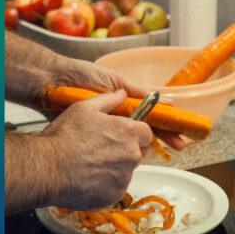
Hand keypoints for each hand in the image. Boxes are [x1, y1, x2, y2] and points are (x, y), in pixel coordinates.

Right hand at [41, 90, 152, 209]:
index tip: (124, 136)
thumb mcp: (84, 109)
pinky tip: (90, 179)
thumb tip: (122, 93)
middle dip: (126, 151)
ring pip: (127, 171)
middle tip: (103, 151)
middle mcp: (132, 155)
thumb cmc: (65, 136)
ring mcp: (125, 177)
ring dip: (116, 169)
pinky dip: (108, 184)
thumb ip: (108, 100)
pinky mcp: (116, 194)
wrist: (47, 168)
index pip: (147, 134)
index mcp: (129, 132)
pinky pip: (117, 187)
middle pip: (138, 153)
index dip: (136, 135)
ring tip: (92, 166)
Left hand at [51, 57, 184, 150]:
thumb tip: (166, 99)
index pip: (153, 116)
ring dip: (151, 145)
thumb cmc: (83, 77)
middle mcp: (121, 117)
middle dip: (165, 136)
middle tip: (180, 146)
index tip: (180, 134)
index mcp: (128, 103)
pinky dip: (128, 150)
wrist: (54, 84)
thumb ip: (139, 92)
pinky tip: (139, 156)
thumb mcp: (115, 81)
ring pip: (134, 138)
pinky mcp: (96, 135)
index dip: (167, 124)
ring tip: (167, 152)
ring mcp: (109, 127)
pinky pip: (116, 144)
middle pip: (148, 128)